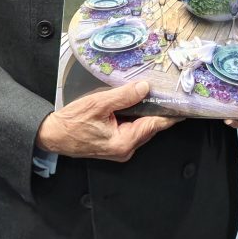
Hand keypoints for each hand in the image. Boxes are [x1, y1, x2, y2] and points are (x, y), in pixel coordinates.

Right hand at [36, 81, 178, 161]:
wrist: (53, 135)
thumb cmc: (72, 122)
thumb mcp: (99, 104)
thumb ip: (123, 96)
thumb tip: (144, 88)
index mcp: (124, 142)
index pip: (154, 126)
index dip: (170, 116)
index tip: (184, 108)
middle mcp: (125, 149)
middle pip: (149, 128)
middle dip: (159, 112)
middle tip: (169, 94)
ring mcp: (119, 149)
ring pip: (140, 128)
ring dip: (146, 114)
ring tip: (153, 96)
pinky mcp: (114, 146)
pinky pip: (131, 130)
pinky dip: (135, 118)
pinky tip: (136, 105)